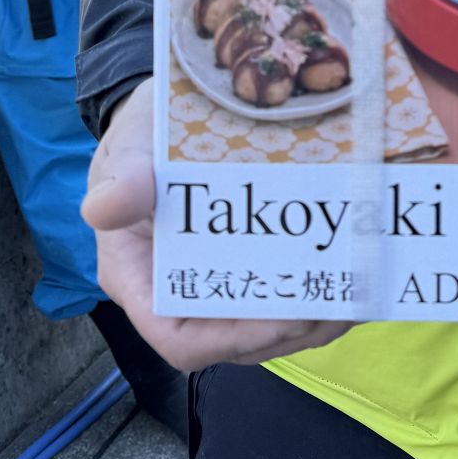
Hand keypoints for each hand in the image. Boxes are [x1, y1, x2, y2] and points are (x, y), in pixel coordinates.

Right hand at [81, 79, 355, 369]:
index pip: (180, 339)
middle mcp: (177, 295)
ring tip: (357, 294)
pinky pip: (280, 303)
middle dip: (291, 329)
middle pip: (235, 343)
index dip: (235, 338)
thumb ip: (123, 178)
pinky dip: (318, 296)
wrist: (166, 115)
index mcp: (138, 279)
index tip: (287, 313)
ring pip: (265, 331)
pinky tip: (354, 276)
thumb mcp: (130, 149)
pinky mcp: (244, 269)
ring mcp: (214, 285)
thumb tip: (100, 208)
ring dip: (314, 321)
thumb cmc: (142, 137)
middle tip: (342, 300)